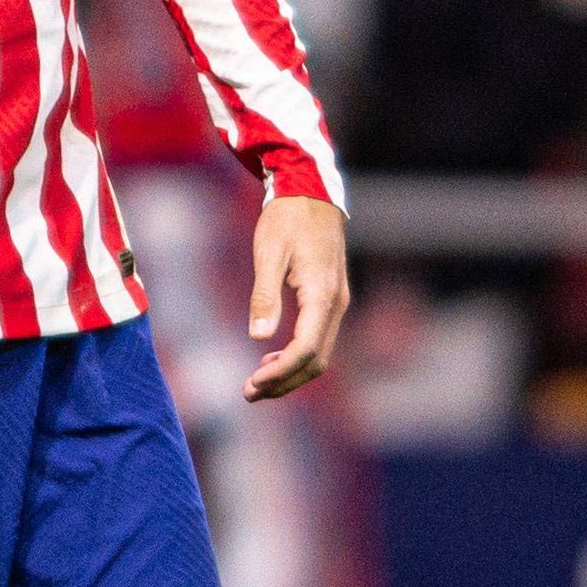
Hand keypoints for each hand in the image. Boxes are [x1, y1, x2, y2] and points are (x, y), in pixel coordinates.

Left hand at [245, 193, 349, 400]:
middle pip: (316, 361)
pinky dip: (297, 357)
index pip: (305, 349)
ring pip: (320, 353)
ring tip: (257, 384)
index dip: (280, 372)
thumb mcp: (268, 252)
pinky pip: (319, 339)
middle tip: (249, 394)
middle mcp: (336, 303)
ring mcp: (337, 302)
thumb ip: (265, 295)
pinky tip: (271, 358)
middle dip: (285, 382)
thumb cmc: (286, 219)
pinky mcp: (331, 299)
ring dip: (290, 373)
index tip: (252, 383)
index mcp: (321, 294)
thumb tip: (259, 337)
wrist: (311, 193)